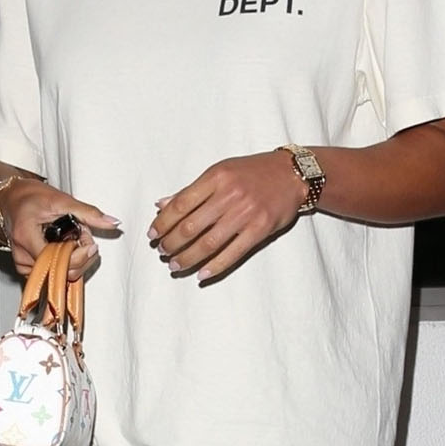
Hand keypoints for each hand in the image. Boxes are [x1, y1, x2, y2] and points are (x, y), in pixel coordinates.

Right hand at [2, 179, 118, 278]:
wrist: (12, 199)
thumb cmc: (31, 198)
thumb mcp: (62, 200)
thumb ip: (89, 213)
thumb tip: (112, 222)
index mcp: (26, 237)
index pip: (57, 261)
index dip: (79, 254)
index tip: (88, 241)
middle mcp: (22, 256)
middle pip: (61, 272)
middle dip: (81, 256)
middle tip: (84, 236)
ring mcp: (24, 265)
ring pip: (60, 276)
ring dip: (75, 260)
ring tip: (74, 239)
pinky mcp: (29, 269)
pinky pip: (53, 274)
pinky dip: (66, 263)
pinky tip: (67, 248)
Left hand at [148, 151, 304, 282]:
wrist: (292, 174)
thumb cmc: (253, 171)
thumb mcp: (221, 171)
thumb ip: (192, 190)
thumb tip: (161, 205)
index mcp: (216, 177)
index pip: (180, 204)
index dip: (162, 222)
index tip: (152, 234)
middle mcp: (229, 195)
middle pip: (190, 226)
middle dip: (171, 243)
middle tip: (161, 251)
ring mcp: (245, 214)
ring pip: (208, 243)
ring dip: (187, 258)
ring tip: (174, 264)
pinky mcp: (260, 229)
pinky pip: (233, 253)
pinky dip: (214, 266)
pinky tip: (201, 274)